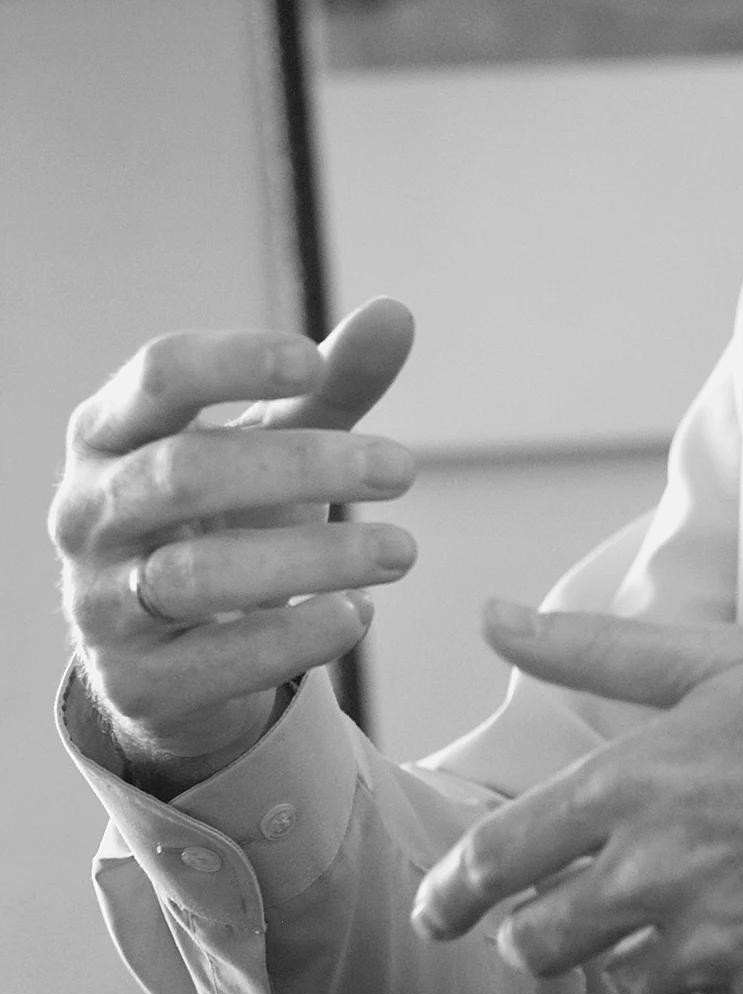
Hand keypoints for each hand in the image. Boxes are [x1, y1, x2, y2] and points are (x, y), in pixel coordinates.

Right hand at [52, 299, 419, 785]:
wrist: (176, 657)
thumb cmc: (225, 521)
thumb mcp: (274, 446)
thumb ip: (331, 386)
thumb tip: (396, 312)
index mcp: (110, 433)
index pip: (159, 375)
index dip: (234, 361)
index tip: (314, 361)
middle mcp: (88, 511)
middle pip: (187, 470)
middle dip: (304, 466)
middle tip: (404, 469)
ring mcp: (101, 600)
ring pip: (199, 574)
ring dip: (314, 558)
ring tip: (402, 551)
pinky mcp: (135, 681)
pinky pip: (218, 660)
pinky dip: (296, 637)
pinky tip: (358, 615)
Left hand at [411, 606, 742, 993]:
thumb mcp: (727, 659)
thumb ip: (596, 650)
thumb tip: (490, 616)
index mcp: (634, 786)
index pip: (497, 860)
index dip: (452, 895)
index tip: (437, 914)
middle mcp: (662, 877)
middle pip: (544, 944)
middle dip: (541, 935)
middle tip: (566, 920)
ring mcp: (724, 950)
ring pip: (637, 981)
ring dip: (654, 952)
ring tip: (723, 896)